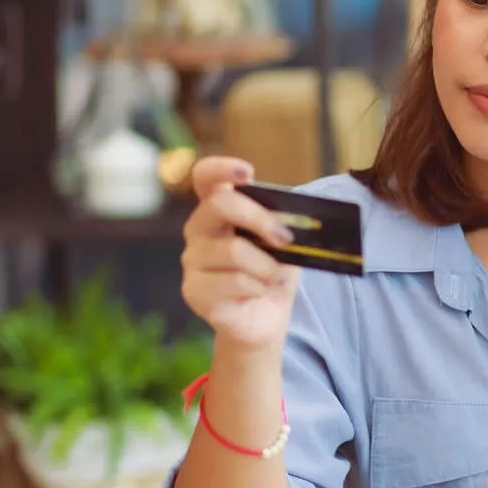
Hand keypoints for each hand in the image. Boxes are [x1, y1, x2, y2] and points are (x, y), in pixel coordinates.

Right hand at [180, 157, 299, 349]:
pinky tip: (257, 294)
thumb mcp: (284, 244)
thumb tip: (295, 219)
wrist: (264, 319)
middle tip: (286, 239)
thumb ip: (282, 224)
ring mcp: (191, 260)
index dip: (221, 169)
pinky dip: (258, 288)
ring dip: (266, 266)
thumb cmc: (272, 274)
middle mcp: (197, 229)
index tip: (248, 173)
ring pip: (235, 251)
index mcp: (217, 210)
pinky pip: (235, 282)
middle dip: (260, 219)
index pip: (205, 177)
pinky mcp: (194, 290)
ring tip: (271, 278)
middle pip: (220, 205)